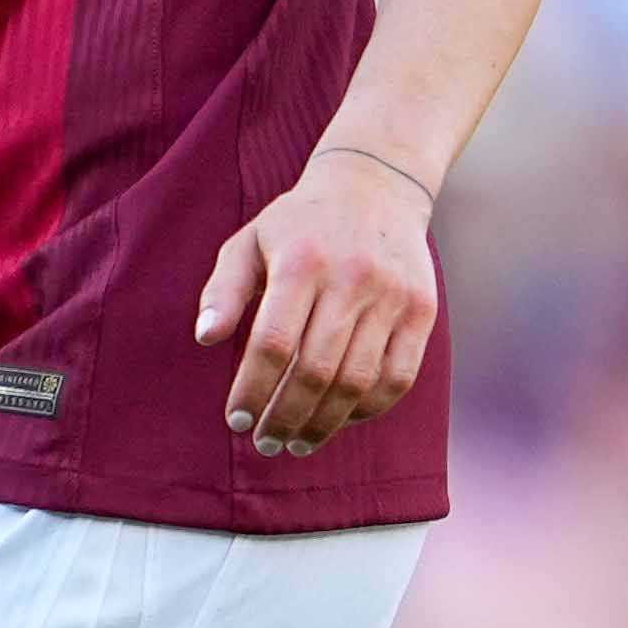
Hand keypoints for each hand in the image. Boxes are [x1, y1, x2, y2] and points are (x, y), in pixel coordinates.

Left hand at [192, 143, 436, 453]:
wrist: (377, 185)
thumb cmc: (299, 224)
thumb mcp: (250, 241)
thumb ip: (224, 290)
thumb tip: (206, 338)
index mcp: (302, 262)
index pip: (273, 344)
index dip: (253, 390)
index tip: (237, 421)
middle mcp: (351, 279)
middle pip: (316, 370)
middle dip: (285, 417)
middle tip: (266, 443)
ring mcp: (392, 296)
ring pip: (358, 381)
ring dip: (324, 423)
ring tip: (298, 442)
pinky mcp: (421, 310)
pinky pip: (398, 377)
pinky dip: (367, 410)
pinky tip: (340, 421)